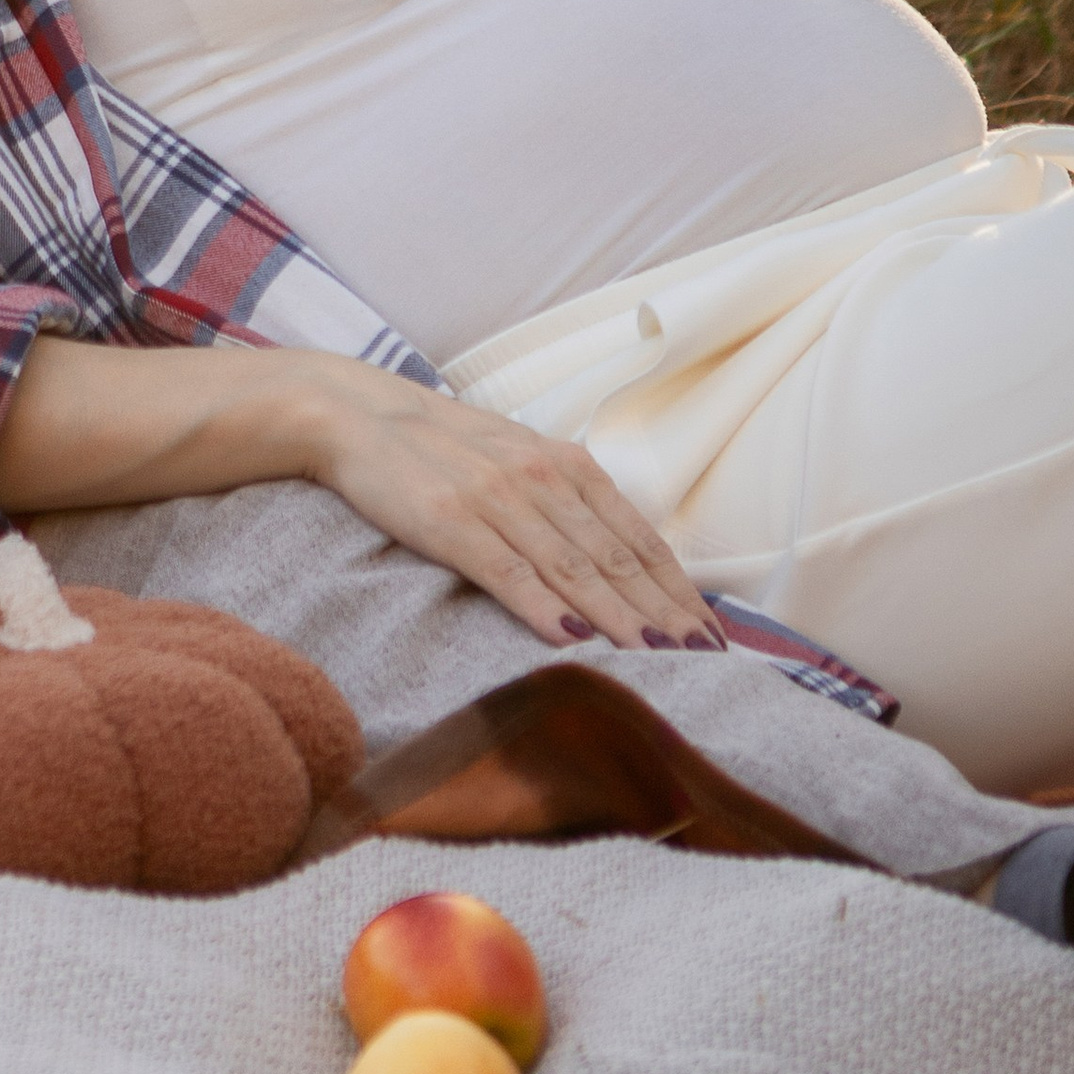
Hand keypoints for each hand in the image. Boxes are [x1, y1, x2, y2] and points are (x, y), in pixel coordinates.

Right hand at [299, 361, 728, 654]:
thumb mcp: (517, 459)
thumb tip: (621, 561)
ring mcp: (497, 499)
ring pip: (573, 568)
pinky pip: (506, 570)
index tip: (715, 636)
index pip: (637, 537)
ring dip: (620, 618)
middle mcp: (541, 477)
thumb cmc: (442, 445)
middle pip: (616, 557)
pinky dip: (543, 606)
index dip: (679, 589)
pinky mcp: (449, 521)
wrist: (357, 412)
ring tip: (660, 660)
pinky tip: (573, 640)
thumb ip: (567, 501)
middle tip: (707, 660)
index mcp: (565, 463)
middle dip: (665, 613)